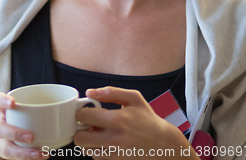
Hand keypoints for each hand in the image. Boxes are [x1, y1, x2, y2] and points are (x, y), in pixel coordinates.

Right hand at [0, 92, 44, 158]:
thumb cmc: (7, 115)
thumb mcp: (10, 105)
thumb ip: (28, 102)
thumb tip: (62, 104)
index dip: (3, 101)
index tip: (12, 102)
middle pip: (0, 129)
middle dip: (15, 134)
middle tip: (30, 137)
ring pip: (7, 149)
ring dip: (24, 153)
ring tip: (39, 153)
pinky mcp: (4, 152)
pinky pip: (14, 158)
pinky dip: (28, 157)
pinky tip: (41, 155)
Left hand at [74, 87, 191, 158]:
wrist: (165, 145)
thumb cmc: (148, 120)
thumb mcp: (133, 98)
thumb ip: (110, 92)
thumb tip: (89, 92)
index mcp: (116, 120)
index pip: (83, 116)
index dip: (81, 112)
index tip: (86, 111)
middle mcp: (113, 140)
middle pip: (79, 138)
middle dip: (80, 129)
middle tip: (88, 124)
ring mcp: (114, 155)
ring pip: (86, 150)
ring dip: (88, 141)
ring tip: (98, 133)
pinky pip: (97, 158)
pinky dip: (97, 150)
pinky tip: (106, 143)